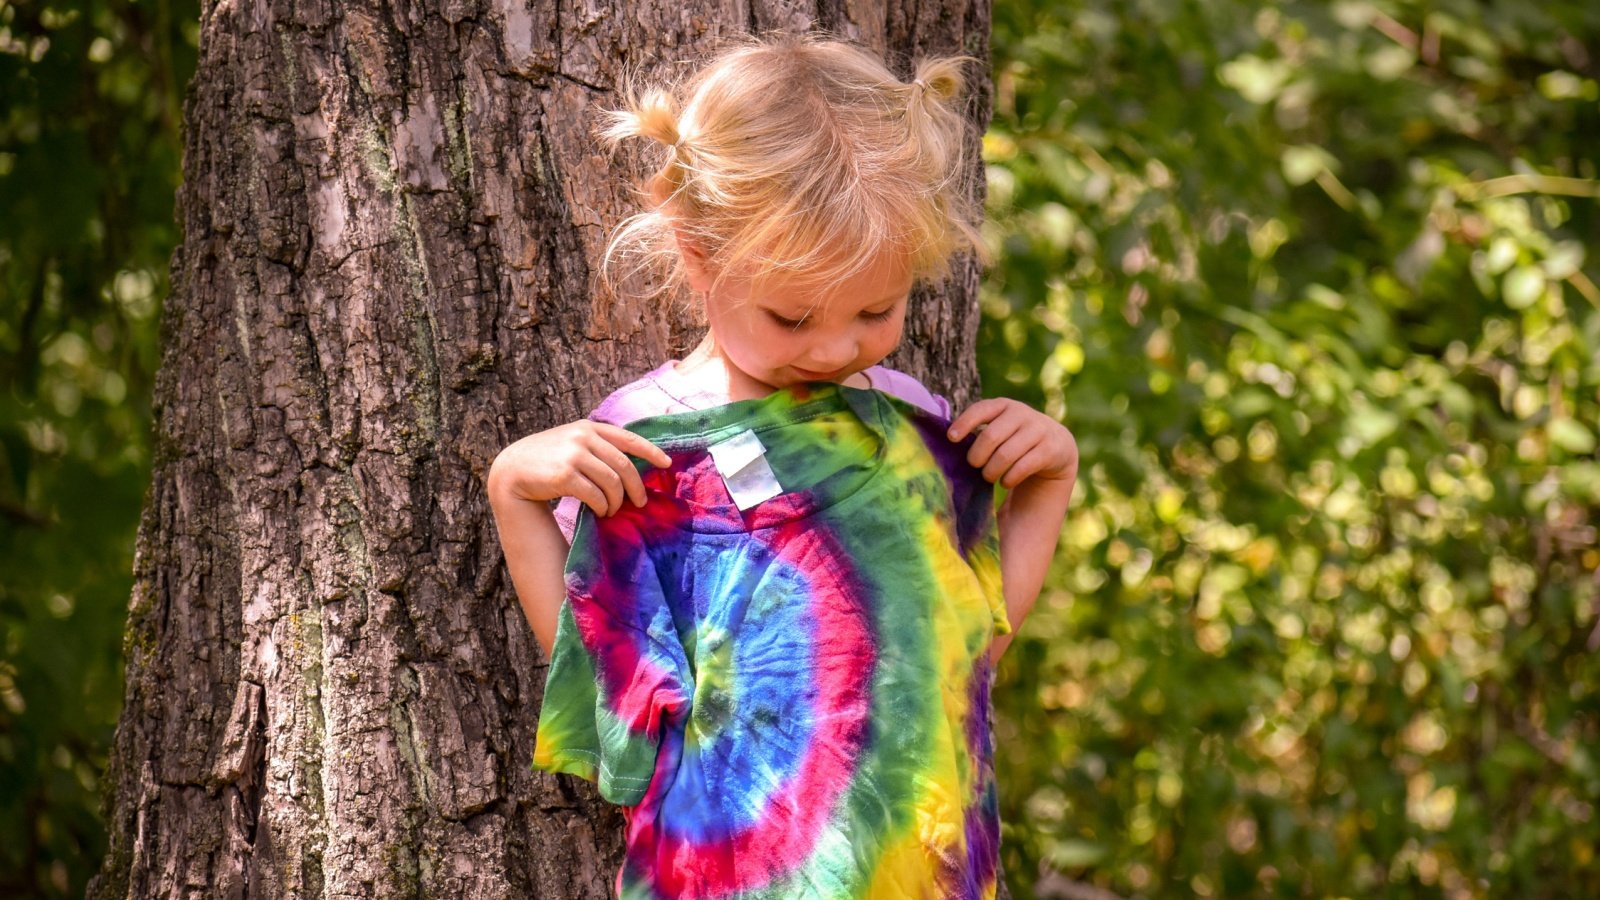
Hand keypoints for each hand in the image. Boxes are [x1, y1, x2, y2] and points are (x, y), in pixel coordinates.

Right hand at [488, 420, 671, 516]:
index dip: (651, 451)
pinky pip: (595, 495)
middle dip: (636, 487)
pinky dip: (602, 507)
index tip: (666, 464)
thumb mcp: (571, 442)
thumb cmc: (546, 460)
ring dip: (616, 501)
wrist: (512, 470)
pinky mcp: (564, 475)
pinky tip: (599, 511)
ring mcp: (573, 455)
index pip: (628, 438)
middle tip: (640, 503)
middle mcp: (583, 437)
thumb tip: (631, 465)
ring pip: (612, 483)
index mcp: (589, 427)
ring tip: (612, 510)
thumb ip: (596, 446)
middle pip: (624, 466)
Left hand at [946, 398, 1078, 489]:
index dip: (964, 423)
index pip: (981, 409)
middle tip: (974, 466)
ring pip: (1005, 454)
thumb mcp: (999, 427)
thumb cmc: (1014, 438)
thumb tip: (946, 439)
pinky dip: (1009, 478)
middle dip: (977, 456)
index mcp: (1003, 405)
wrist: (1055, 445)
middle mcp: (1021, 413)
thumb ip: (978, 429)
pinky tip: (1005, 482)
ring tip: (989, 476)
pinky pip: (1023, 467)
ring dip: (991, 471)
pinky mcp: (1050, 449)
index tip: (951, 439)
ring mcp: (1038, 430)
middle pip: (990, 437)